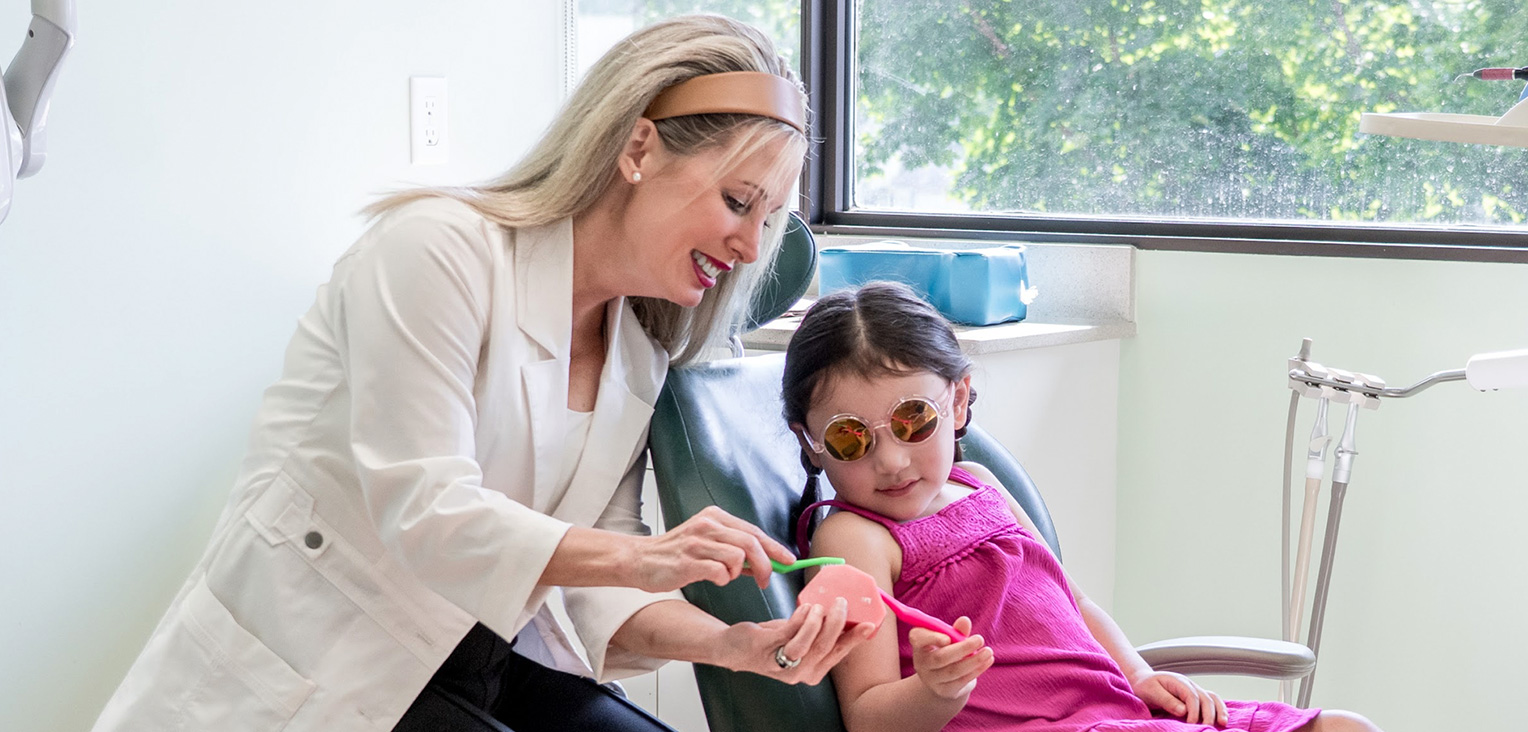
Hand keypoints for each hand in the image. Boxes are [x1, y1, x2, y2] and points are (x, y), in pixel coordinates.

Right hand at [630, 506, 795, 591]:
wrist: (640, 559)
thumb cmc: (676, 554)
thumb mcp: (707, 543)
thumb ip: (734, 550)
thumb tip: (765, 562)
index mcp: (715, 517)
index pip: (754, 531)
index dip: (774, 548)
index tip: (789, 561)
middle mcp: (707, 525)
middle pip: (751, 543)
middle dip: (765, 564)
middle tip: (765, 580)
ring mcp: (696, 542)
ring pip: (738, 557)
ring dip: (738, 573)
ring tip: (725, 576)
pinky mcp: (687, 561)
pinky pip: (720, 572)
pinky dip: (723, 579)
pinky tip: (714, 578)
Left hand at [713, 597, 875, 683]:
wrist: (735, 646)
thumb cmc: (772, 640)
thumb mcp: (801, 637)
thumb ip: (821, 630)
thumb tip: (845, 610)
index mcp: (813, 671)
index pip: (838, 654)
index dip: (855, 639)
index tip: (869, 624)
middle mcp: (799, 673)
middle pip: (825, 648)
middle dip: (837, 623)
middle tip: (841, 602)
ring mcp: (781, 664)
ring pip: (808, 645)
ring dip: (816, 622)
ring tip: (819, 605)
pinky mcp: (766, 650)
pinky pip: (788, 634)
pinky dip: (799, 619)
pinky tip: (804, 608)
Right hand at [910, 617, 993, 699]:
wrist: (943, 678)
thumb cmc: (946, 650)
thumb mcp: (950, 639)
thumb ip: (956, 630)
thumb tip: (965, 621)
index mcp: (919, 644)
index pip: (917, 638)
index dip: (931, 638)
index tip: (947, 638)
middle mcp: (921, 663)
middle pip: (940, 657)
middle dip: (962, 648)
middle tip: (980, 639)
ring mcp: (931, 679)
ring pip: (954, 670)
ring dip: (974, 660)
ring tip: (988, 651)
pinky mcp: (944, 690)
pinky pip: (962, 680)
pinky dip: (977, 670)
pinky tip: (988, 660)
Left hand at [1129, 670, 1226, 725]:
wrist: (1142, 680)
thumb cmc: (1145, 686)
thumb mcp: (1151, 691)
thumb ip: (1167, 700)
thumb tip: (1183, 711)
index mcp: (1178, 681)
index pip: (1192, 696)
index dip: (1194, 711)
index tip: (1191, 724)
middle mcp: (1189, 684)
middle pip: (1205, 698)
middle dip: (1208, 714)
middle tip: (1205, 728)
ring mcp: (1194, 690)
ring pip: (1212, 698)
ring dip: (1219, 710)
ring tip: (1223, 724)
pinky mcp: (1195, 697)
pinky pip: (1211, 701)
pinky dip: (1219, 709)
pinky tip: (1222, 719)